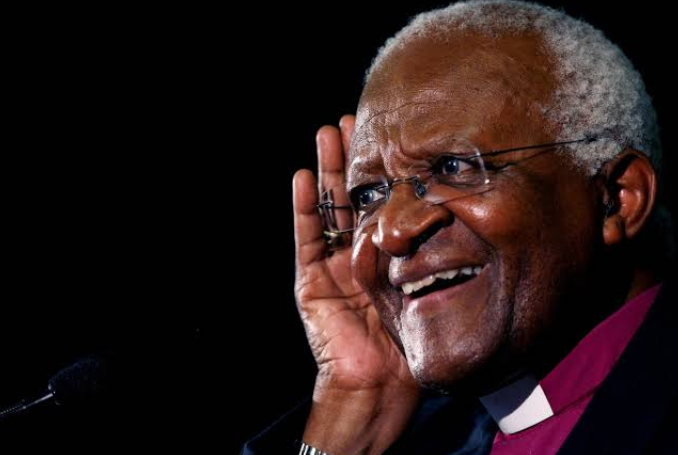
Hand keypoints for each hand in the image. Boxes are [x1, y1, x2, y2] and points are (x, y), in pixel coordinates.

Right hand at [293, 115, 418, 454]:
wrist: (382, 383)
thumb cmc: (413, 339)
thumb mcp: (429, 287)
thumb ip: (435, 255)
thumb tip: (464, 213)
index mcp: (386, 253)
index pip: (383, 202)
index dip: (384, 170)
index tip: (391, 135)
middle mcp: (357, 253)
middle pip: (353, 197)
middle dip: (352, 159)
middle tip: (355, 119)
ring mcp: (331, 265)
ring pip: (328, 208)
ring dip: (325, 171)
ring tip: (327, 133)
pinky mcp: (310, 280)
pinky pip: (306, 238)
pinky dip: (303, 207)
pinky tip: (302, 175)